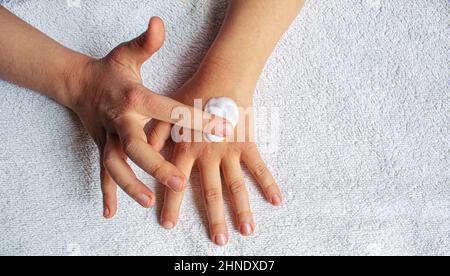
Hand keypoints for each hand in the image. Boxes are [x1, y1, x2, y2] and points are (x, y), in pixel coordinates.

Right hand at [66, 17, 231, 217]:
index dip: (194, 118)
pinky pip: (102, 173)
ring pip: (115, 164)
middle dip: (155, 163)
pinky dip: (106, 193)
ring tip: (148, 200)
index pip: (167, 109)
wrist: (79, 84)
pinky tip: (111, 213)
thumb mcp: (127, 55)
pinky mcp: (102, 148)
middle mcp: (120, 120)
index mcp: (133, 97)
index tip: (222, 128)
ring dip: (129, 184)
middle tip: (179, 180)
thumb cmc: (111, 71)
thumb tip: (158, 22)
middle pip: (134, 144)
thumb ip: (146, 43)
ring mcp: (108, 137)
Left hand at [150, 76, 282, 245]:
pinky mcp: (247, 143)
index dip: (172, 204)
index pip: (176, 183)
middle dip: (215, 218)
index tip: (168, 225)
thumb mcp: (165, 112)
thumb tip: (142, 154)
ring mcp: (229, 150)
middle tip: (218, 240)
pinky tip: (277, 200)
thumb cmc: (192, 93)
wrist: (221, 76)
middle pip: (212, 192)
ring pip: (236, 185)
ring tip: (247, 231)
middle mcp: (208, 155)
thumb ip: (154, 135)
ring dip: (242, 209)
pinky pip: (258, 166)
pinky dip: (268, 182)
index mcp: (185, 149)